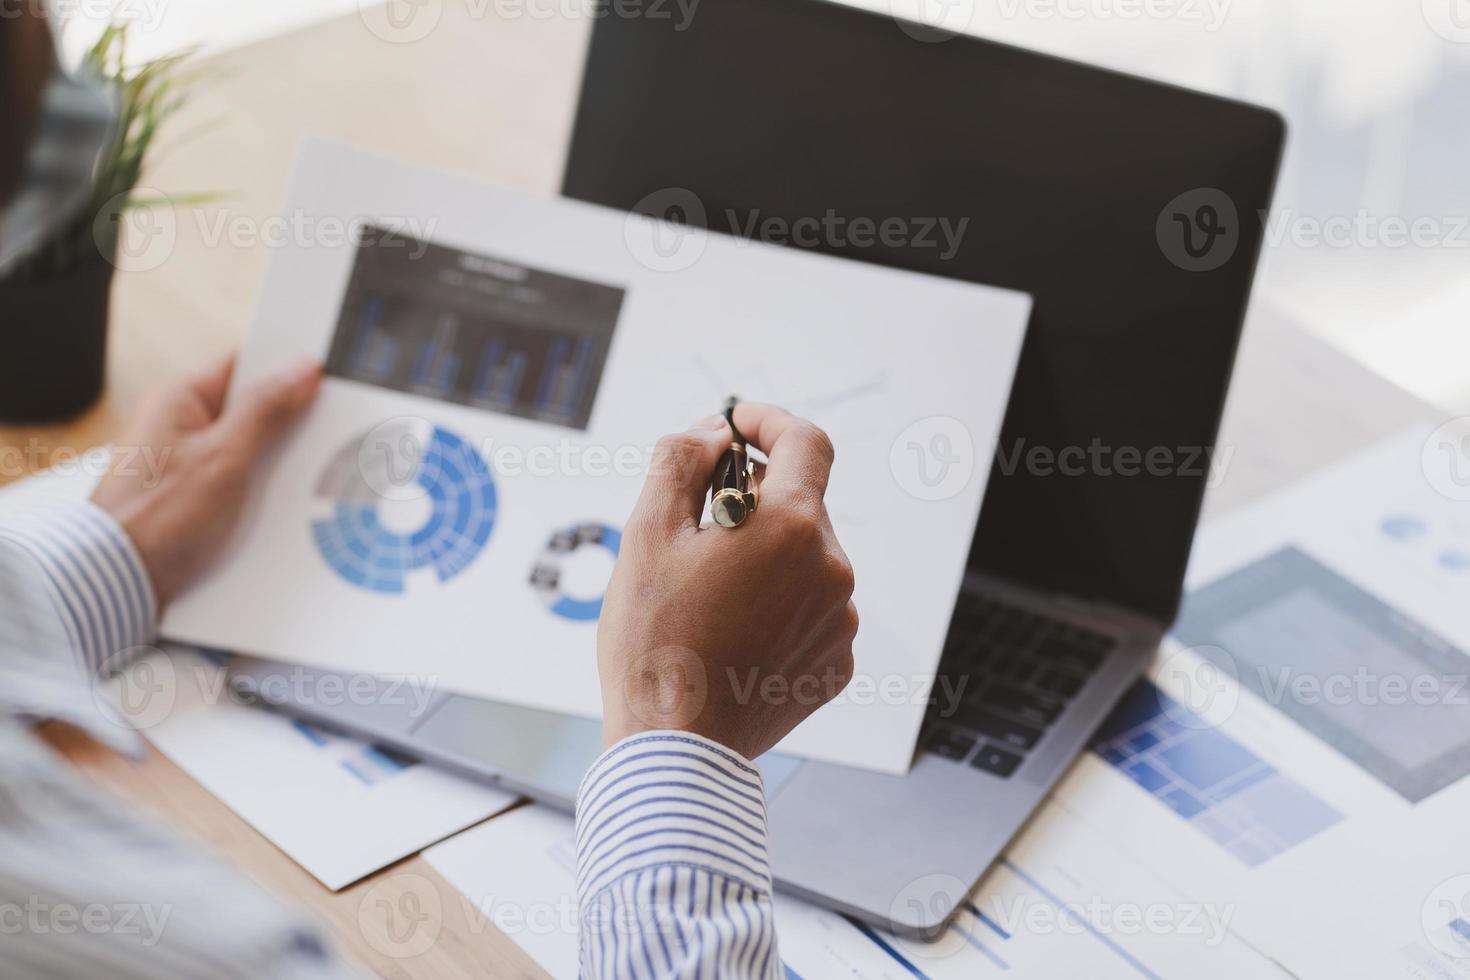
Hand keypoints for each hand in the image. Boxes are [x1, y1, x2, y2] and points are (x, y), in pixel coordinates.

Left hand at [92, 355, 320, 607]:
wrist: (119, 584)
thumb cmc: (156, 517)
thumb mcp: (224, 456)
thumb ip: (266, 410)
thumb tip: (301, 369)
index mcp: (181, 400)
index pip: (245, 364)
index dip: (287, 369)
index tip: (327, 379)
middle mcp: (181, 427)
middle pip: (253, 410)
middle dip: (290, 425)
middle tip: (322, 435)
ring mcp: (188, 464)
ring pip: (252, 451)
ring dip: (278, 466)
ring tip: (301, 479)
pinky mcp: (194, 499)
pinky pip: (242, 484)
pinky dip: (263, 494)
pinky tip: (283, 508)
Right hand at [597, 404, 857, 758]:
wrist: (675, 749)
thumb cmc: (653, 641)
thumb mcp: (647, 533)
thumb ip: (682, 461)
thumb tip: (716, 435)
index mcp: (791, 526)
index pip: (806, 441)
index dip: (769, 423)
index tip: (736, 427)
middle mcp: (831, 568)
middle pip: (800, 504)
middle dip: (752, 503)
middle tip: (696, 531)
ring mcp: (840, 620)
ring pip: (804, 559)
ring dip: (764, 558)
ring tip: (709, 598)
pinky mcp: (837, 663)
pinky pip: (811, 610)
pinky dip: (777, 606)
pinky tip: (732, 635)